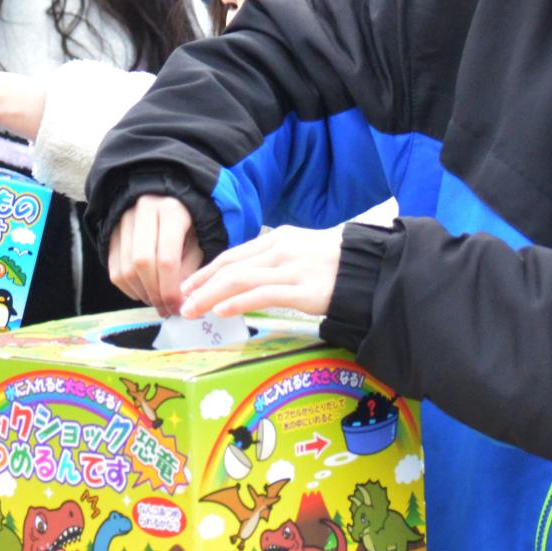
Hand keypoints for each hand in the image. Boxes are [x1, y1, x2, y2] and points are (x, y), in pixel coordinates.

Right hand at [107, 195, 203, 315]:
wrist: (166, 197)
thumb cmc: (188, 223)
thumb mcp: (198, 241)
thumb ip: (190, 268)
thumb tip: (179, 300)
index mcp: (171, 211)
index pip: (166, 258)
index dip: (170, 288)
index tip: (177, 307)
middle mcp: (143, 211)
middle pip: (142, 263)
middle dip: (154, 293)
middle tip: (165, 309)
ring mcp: (123, 221)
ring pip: (125, 268)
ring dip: (141, 293)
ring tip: (156, 302)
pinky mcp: (111, 233)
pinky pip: (114, 269)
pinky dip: (128, 288)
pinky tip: (143, 292)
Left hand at [178, 226, 343, 319]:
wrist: (369, 268)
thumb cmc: (334, 264)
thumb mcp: (299, 251)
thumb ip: (273, 260)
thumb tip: (245, 276)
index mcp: (277, 239)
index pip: (234, 255)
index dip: (208, 270)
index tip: (188, 284)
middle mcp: (280, 250)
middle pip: (231, 267)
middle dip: (203, 285)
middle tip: (182, 302)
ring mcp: (291, 269)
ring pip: (241, 280)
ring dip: (211, 296)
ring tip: (194, 310)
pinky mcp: (303, 290)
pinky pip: (263, 295)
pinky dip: (238, 302)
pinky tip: (222, 311)